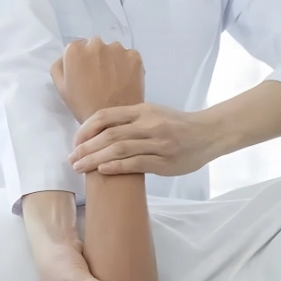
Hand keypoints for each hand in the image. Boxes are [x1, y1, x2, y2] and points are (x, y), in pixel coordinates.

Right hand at [51, 38, 143, 123]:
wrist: (113, 121)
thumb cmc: (83, 105)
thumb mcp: (61, 88)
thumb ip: (59, 66)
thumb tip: (66, 57)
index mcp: (74, 50)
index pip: (77, 47)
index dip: (81, 62)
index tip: (85, 74)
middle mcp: (95, 43)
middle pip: (95, 46)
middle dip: (96, 58)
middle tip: (99, 78)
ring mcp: (117, 48)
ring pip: (113, 50)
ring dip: (112, 60)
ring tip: (113, 80)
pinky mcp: (134, 56)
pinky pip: (128, 56)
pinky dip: (127, 65)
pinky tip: (125, 80)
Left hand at [69, 103, 218, 175]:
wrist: (208, 134)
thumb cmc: (176, 125)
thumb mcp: (153, 113)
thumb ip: (129, 119)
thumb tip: (98, 132)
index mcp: (142, 110)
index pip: (105, 116)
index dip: (85, 129)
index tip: (74, 142)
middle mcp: (148, 124)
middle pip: (108, 134)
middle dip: (85, 148)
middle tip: (71, 159)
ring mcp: (157, 143)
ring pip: (119, 149)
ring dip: (94, 159)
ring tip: (80, 167)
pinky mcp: (164, 162)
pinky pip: (135, 163)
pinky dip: (116, 166)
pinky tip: (102, 170)